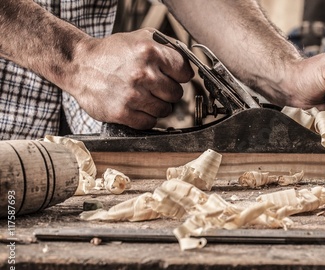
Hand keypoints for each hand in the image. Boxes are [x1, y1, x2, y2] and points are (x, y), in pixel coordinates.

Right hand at [68, 28, 193, 128]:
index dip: (179, 75)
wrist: (79, 65)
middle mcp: (143, 73)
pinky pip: (150, 123)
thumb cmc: (113, 52)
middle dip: (168, 91)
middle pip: (176, 93)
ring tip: (144, 96)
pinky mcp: (122, 113)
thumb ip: (168, 47)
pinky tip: (137, 107)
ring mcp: (133, 95)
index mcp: (150, 52)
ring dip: (158, 105)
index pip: (184, 72)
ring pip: (165, 110)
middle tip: (154, 86)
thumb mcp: (141, 37)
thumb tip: (190, 65)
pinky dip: (146, 117)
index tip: (172, 75)